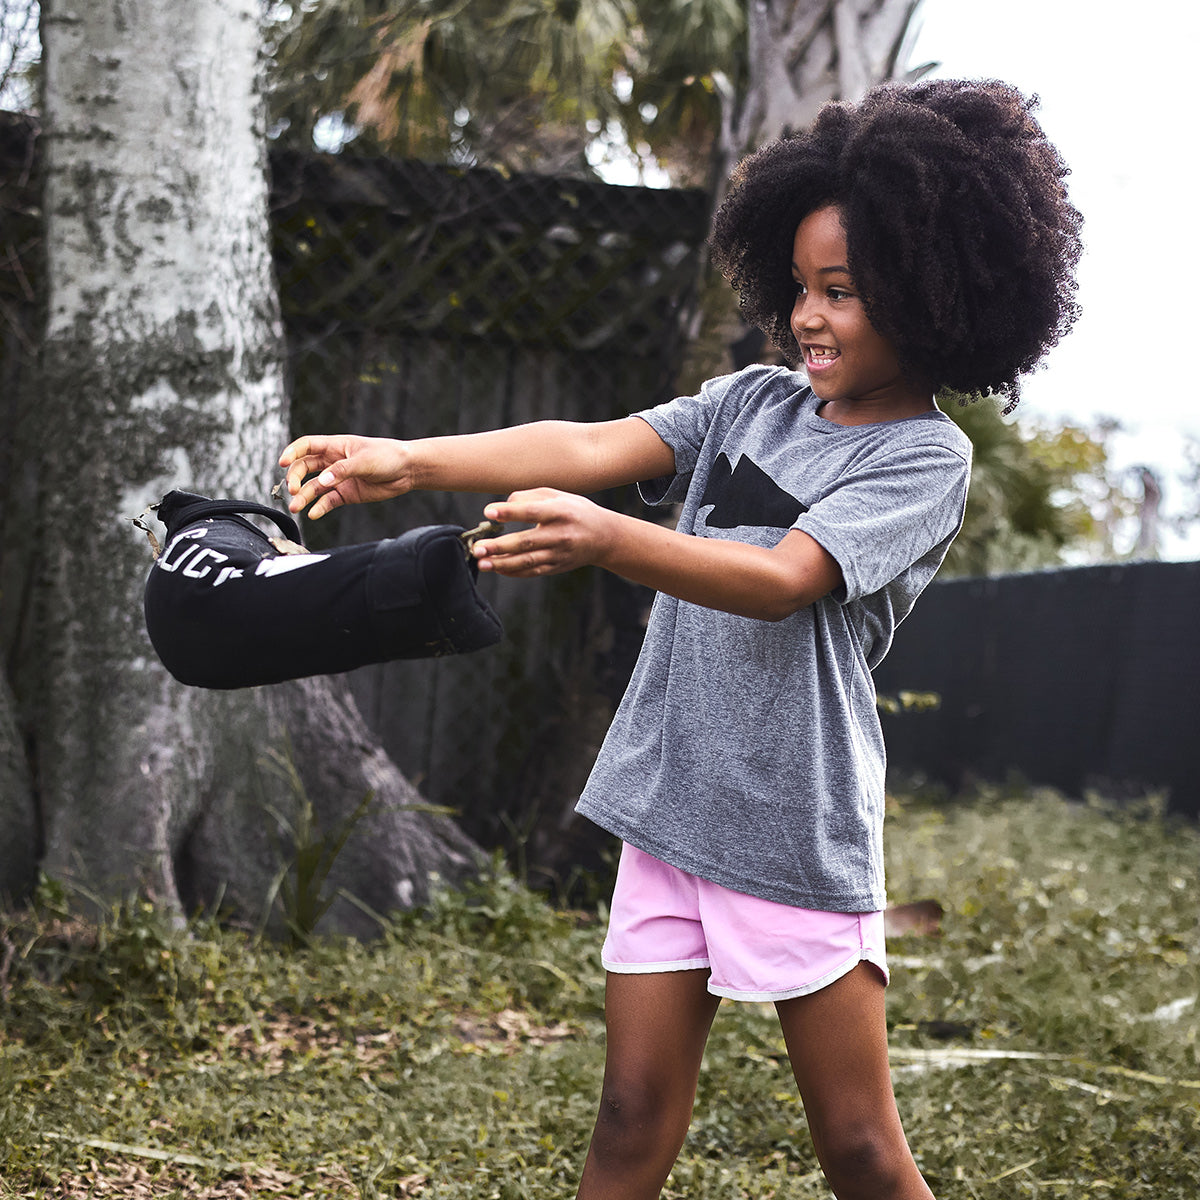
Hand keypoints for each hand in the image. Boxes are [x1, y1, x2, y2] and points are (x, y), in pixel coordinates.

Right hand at [277, 435, 412, 518]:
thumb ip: (342, 471)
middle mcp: (333, 462)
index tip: (282, 463)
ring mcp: (339, 478)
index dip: (292, 453)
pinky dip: (320, 507)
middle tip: (292, 491)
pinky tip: (313, 514)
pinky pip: (328, 501)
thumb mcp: (364, 461)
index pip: (306, 446)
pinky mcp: (347, 493)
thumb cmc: (388, 456)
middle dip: (295, 478)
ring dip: (304, 496)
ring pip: (314, 487)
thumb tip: (322, 481)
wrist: (407, 470)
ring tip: (296, 508)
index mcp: (335, 446)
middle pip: (304, 468)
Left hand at [470, 489, 618, 576]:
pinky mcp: (556, 567)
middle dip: (499, 546)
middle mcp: (561, 534)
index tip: (489, 512)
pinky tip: (497, 568)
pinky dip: (513, 571)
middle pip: (527, 542)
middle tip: (477, 547)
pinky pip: (532, 571)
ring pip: (527, 561)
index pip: (533, 512)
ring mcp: (559, 554)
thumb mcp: (558, 495)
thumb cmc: (575, 511)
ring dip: (502, 563)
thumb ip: (530, 496)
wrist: (603, 537)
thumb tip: (503, 505)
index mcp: (561, 511)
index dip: (510, 512)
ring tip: (482, 562)